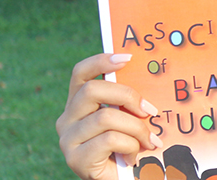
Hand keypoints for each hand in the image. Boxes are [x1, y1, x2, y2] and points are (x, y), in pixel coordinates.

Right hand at [55, 54, 162, 179]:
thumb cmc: (127, 149)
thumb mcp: (128, 120)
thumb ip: (128, 104)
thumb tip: (147, 82)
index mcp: (79, 105)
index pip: (80, 74)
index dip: (100, 62)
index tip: (126, 58)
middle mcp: (66, 119)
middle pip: (92, 90)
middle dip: (128, 96)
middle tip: (150, 111)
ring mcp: (68, 139)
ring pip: (106, 117)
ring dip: (136, 129)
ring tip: (149, 142)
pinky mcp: (75, 158)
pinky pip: (109, 140)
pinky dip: (130, 146)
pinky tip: (133, 157)